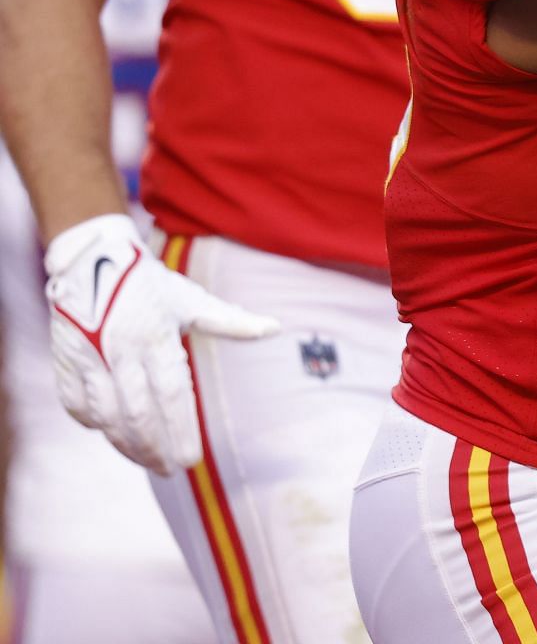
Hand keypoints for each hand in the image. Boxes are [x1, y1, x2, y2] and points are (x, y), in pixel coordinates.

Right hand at [44, 213, 278, 473]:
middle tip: (169, 470)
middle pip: (139, 414)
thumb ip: (230, 321)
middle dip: (155, 448)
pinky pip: (76, 403)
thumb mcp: (191, 299)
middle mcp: (122, 351)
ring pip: (106, 415)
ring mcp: (89, 358)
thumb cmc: (149, 285)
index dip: (181, 431)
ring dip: (125, 444)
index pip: (172, 395)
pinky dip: (92, 423)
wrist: (91, 261)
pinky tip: (110, 434)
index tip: (191, 460)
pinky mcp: (66, 361)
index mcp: (158, 338)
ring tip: (145, 461)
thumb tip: (274, 328)